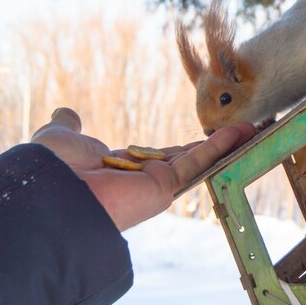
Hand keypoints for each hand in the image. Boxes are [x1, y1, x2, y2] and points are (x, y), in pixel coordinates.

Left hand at [31, 107, 255, 230]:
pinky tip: (244, 131)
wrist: (52, 190)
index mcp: (120, 168)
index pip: (155, 155)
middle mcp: (140, 179)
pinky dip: (221, 145)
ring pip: (198, 160)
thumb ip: (69, 127)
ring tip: (253, 129)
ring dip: (226, 144)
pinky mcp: (164, 187)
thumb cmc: (53, 166)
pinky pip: (198, 162)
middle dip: (212, 147)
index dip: (178, 147)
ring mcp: (154, 185)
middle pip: (184, 159)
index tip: (197, 138)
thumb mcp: (61, 137)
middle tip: (239, 132)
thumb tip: (66, 114)